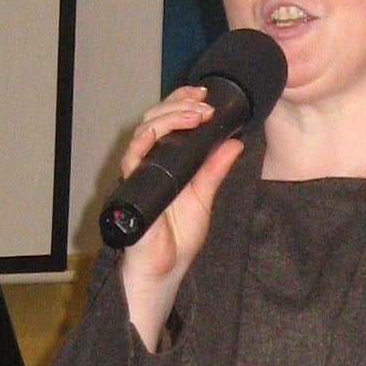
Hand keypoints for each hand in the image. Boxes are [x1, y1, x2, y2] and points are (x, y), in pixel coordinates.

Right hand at [116, 87, 244, 351]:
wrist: (165, 269)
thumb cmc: (178, 237)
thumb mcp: (204, 197)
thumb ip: (215, 169)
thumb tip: (234, 142)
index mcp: (168, 161)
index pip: (170, 120)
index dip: (183, 103)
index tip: (204, 97)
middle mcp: (151, 162)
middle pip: (154, 119)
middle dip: (178, 105)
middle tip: (202, 105)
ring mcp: (139, 173)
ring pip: (143, 132)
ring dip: (168, 118)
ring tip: (193, 116)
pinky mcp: (131, 189)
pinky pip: (131, 160)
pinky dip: (141, 144)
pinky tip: (154, 135)